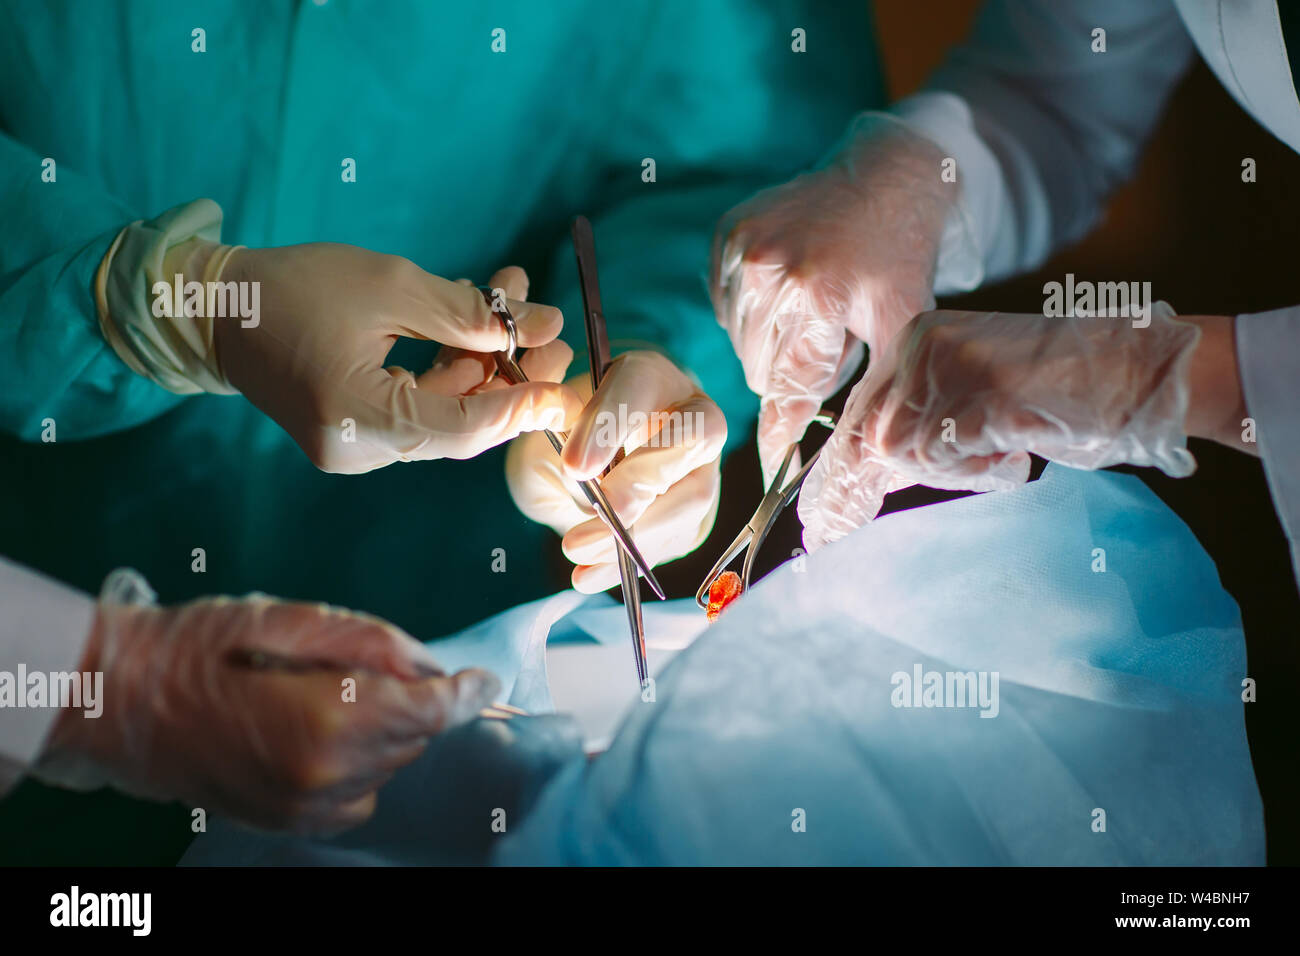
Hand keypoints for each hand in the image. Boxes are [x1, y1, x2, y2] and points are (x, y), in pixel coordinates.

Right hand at [36, 571, 497, 834]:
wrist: (120, 703)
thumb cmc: (201, 646)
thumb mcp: (293, 619)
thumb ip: (374, 642)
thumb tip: (431, 665)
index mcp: (333, 718)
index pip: (433, 712)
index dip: (467, 693)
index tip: (485, 679)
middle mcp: (328, 775)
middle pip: (413, 737)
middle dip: (405, 700)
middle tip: (354, 667)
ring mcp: (308, 807)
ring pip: (388, 766)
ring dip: (380, 732)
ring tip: (319, 697)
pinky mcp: (290, 822)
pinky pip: (357, 793)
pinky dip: (355, 763)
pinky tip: (312, 732)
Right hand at [210, 243, 582, 472]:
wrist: (215, 307)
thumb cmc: (293, 287)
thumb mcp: (388, 285)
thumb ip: (467, 312)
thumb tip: (541, 326)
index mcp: (357, 418)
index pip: (462, 429)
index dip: (519, 406)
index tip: (561, 383)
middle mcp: (356, 450)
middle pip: (458, 427)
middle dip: (508, 377)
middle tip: (548, 332)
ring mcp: (352, 449)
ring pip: (441, 416)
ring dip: (480, 364)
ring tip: (515, 306)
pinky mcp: (351, 435)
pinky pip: (415, 410)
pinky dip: (446, 372)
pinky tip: (471, 325)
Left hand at [505, 339, 726, 592]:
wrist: (597, 458)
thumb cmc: (574, 430)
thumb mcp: (555, 423)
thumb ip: (564, 439)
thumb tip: (586, 491)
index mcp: (651, 376)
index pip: (639, 387)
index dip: (610, 425)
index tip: (574, 465)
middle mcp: (690, 414)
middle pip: (691, 440)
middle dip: (640, 483)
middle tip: (596, 514)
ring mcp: (702, 465)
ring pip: (690, 498)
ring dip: (635, 532)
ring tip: (578, 550)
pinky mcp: (696, 513)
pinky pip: (674, 539)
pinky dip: (629, 562)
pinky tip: (588, 575)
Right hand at [711, 114, 960, 484]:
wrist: (885, 177)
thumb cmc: (897, 261)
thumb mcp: (900, 331)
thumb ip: (873, 397)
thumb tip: (852, 466)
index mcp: (818, 298)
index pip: (787, 390)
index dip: (780, 434)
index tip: (776, 464)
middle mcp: (772, 272)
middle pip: (761, 372)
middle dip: (793, 374)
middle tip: (827, 341)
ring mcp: (743, 250)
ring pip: (741, 343)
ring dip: (771, 344)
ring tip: (810, 312)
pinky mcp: (726, 235)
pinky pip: (725, 307)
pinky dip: (752, 312)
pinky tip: (786, 290)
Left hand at [797, 306, 1203, 550]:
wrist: (1136, 370)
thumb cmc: (1060, 394)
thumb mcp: (972, 403)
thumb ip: (921, 426)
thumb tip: (868, 473)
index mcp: (916, 339)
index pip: (859, 414)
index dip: (835, 472)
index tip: (817, 520)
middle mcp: (923, 345)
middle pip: (870, 436)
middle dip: (859, 489)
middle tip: (828, 534)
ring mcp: (950, 365)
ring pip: (906, 452)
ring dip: (952, 469)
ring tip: (1002, 448)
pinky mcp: (979, 391)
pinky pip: (946, 455)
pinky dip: (977, 467)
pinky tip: (1014, 447)